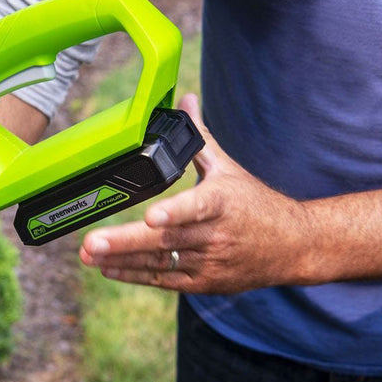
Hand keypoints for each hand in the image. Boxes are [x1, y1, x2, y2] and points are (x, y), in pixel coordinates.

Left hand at [79, 94, 309, 293]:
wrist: (293, 246)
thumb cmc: (255, 204)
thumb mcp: (228, 168)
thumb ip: (200, 138)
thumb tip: (185, 100)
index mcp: (222, 201)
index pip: (197, 206)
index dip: (174, 212)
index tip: (151, 216)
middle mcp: (214, 234)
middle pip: (167, 239)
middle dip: (125, 242)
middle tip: (91, 242)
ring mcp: (209, 261)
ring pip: (160, 262)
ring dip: (122, 260)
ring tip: (89, 256)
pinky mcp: (204, 282)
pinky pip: (165, 279)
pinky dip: (135, 275)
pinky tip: (108, 268)